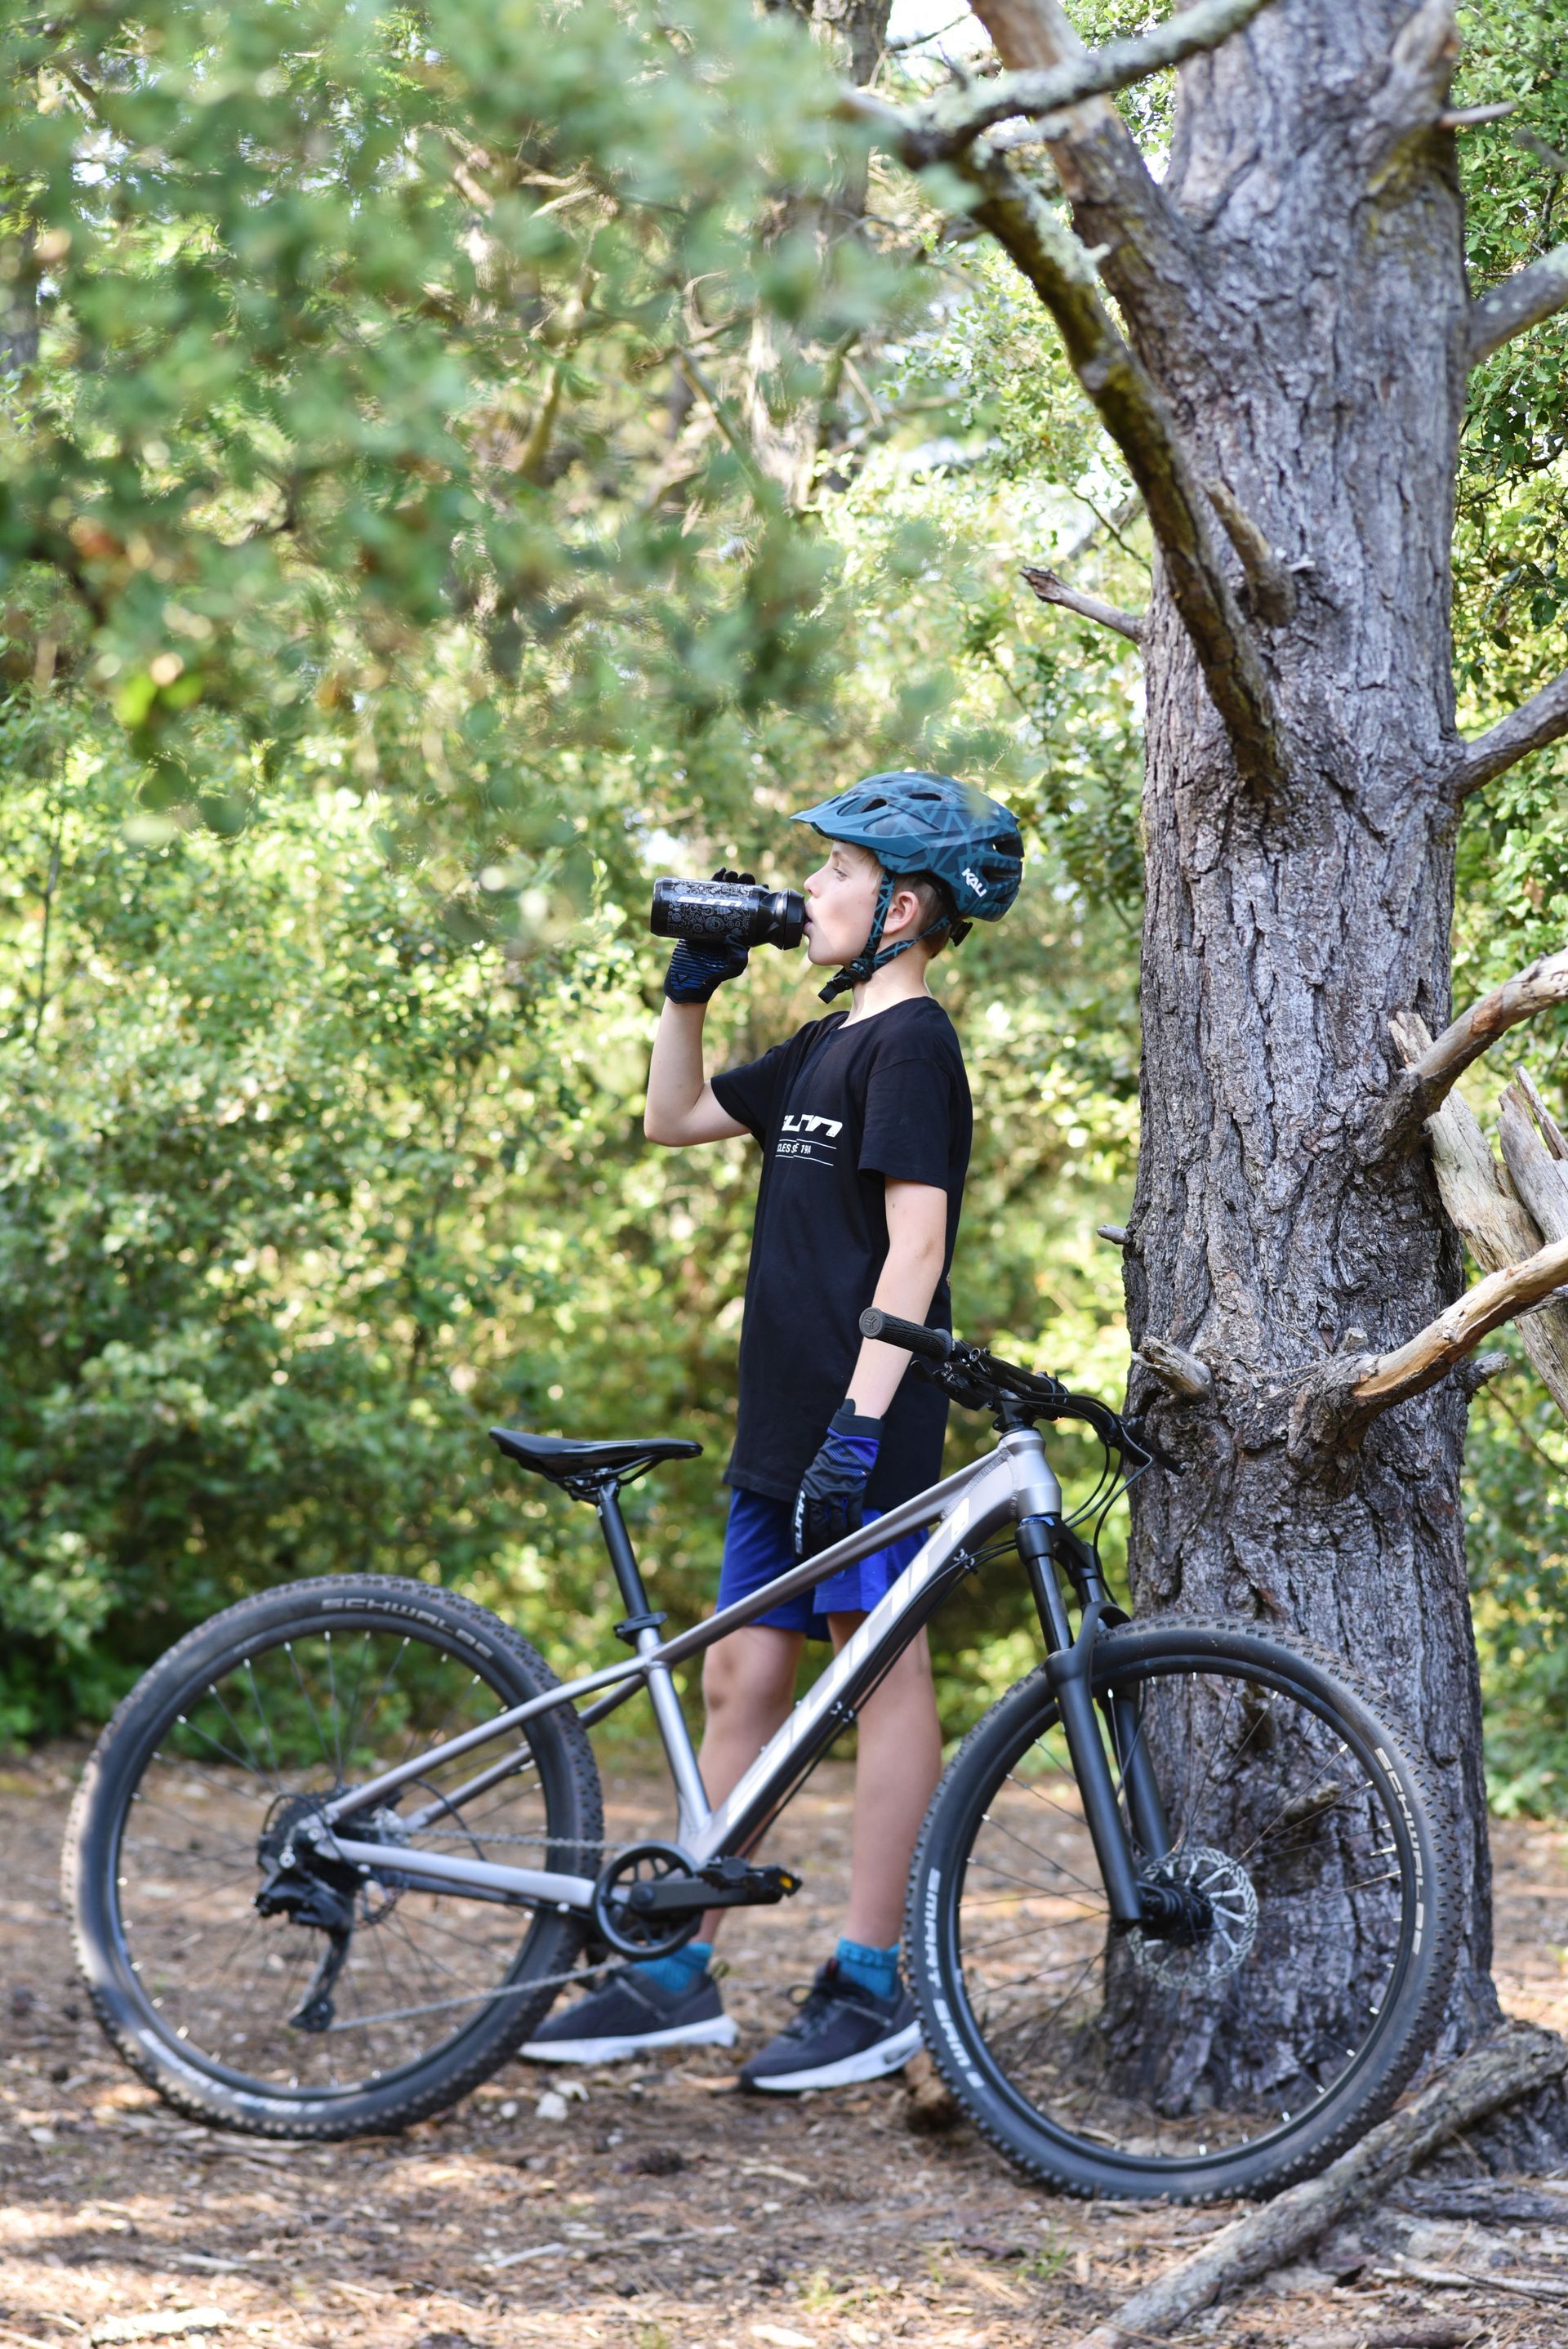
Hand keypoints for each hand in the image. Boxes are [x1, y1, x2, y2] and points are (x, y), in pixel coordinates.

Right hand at [663, 868, 755, 1003]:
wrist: (692, 973)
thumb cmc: (716, 972)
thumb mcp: (734, 966)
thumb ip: (738, 958)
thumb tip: (733, 939)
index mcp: (745, 928)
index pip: (756, 907)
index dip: (760, 894)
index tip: (762, 886)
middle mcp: (732, 918)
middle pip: (741, 894)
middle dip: (744, 881)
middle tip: (743, 877)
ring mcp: (715, 913)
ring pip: (725, 890)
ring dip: (730, 878)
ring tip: (731, 874)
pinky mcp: (699, 911)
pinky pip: (707, 892)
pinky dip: (714, 879)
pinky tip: (719, 872)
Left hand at [792, 1404, 882, 1560]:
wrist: (849, 1440)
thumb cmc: (832, 1460)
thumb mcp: (814, 1476)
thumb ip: (812, 1496)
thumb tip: (811, 1520)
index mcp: (807, 1490)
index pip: (800, 1521)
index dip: (800, 1540)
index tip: (799, 1555)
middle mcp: (820, 1493)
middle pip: (817, 1528)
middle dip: (818, 1548)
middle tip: (820, 1562)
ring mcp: (837, 1492)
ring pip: (836, 1526)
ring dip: (837, 1544)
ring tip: (838, 1558)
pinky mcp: (855, 1491)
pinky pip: (853, 1517)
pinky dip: (853, 1531)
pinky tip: (853, 1541)